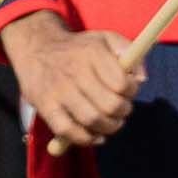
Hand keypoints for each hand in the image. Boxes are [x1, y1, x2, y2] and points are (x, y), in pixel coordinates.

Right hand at [4, 19, 142, 151]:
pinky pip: (66, 130)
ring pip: (91, 120)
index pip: (122, 83)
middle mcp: (75, 72)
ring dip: (108, 128)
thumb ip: (128, 51)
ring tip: (110, 123)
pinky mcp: (44, 105)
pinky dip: (84, 138)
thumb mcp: (105, 38)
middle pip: (110, 105)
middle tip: (121, 110)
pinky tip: (93, 136)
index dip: (131, 91)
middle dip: (123, 112)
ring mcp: (58, 90)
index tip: (128, 91)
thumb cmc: (78, 47)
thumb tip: (141, 79)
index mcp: (92, 53)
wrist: (35, 47)